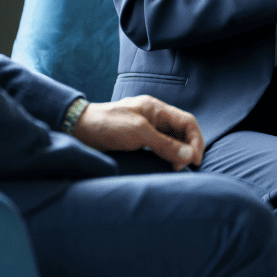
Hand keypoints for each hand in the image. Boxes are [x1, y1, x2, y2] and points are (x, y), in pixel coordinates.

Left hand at [71, 95, 204, 170]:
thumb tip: (189, 155)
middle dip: (189, 148)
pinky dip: (167, 156)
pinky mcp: (138, 139)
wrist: (80, 128)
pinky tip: (166, 165)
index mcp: (157, 109)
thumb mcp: (138, 133)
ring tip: (177, 168)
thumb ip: (165, 144)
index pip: (187, 122)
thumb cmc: (107, 125)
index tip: (195, 160)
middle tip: (186, 167)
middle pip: (182, 131)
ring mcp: (147, 128)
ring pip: (172, 140)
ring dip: (179, 153)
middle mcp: (154, 117)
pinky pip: (160, 146)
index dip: (196, 140)